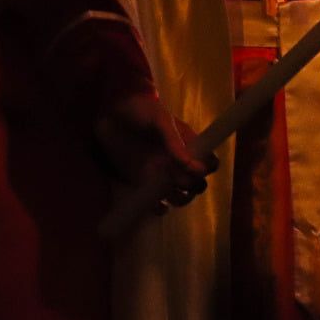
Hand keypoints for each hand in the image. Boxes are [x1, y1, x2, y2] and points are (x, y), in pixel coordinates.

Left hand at [95, 94, 217, 213]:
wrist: (110, 114)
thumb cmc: (140, 110)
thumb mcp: (160, 121)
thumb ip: (174, 142)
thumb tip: (190, 165)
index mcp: (189, 146)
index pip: (209, 163)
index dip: (207, 169)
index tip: (196, 169)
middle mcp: (178, 163)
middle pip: (197, 184)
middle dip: (193, 187)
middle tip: (177, 179)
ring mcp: (161, 175)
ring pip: (180, 197)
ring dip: (179, 199)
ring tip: (167, 192)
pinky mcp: (143, 183)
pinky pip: (156, 203)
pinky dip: (158, 208)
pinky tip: (156, 204)